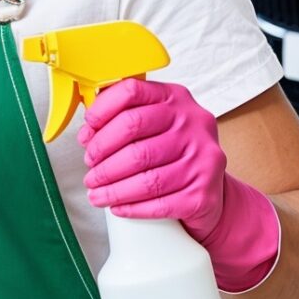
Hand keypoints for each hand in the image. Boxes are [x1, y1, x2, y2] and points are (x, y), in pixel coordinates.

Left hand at [78, 78, 280, 293]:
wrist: (212, 194)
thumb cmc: (174, 156)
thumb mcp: (156, 126)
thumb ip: (124, 120)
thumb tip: (87, 134)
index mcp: (176, 99)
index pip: (132, 91)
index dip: (102, 111)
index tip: (86, 133)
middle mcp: (193, 123)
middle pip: (133, 132)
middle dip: (102, 153)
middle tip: (90, 169)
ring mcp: (203, 158)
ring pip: (144, 173)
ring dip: (112, 187)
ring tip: (96, 193)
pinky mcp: (203, 193)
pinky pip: (158, 203)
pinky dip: (132, 207)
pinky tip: (117, 207)